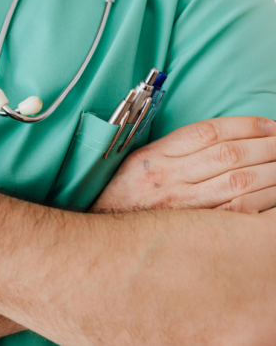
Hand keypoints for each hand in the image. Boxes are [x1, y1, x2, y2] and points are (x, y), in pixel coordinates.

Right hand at [93, 117, 275, 213]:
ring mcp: (183, 208)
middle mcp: (167, 180)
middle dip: (268, 145)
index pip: (208, 132)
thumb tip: (220, 137)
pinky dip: (266, 198)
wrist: (106, 241)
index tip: (270, 125)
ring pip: (240, 181)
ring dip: (273, 170)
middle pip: (230, 155)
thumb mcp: (137, 164)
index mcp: (153, 158)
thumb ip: (171, 149)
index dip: (246, 125)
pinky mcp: (196, 231)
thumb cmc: (124, 198)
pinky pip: (240, 211)